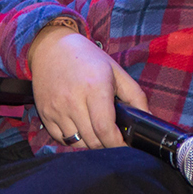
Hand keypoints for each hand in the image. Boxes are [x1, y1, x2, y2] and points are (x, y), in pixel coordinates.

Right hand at [27, 26, 148, 148]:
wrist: (52, 47)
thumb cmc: (88, 59)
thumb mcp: (116, 72)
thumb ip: (136, 96)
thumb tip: (147, 118)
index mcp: (94, 88)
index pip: (105, 129)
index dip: (118, 144)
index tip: (126, 145)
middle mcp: (73, 100)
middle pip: (93, 140)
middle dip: (107, 144)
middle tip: (113, 137)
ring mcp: (56, 108)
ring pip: (77, 143)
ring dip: (91, 143)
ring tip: (97, 130)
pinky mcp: (45, 114)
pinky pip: (61, 139)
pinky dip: (74, 139)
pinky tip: (80, 126)